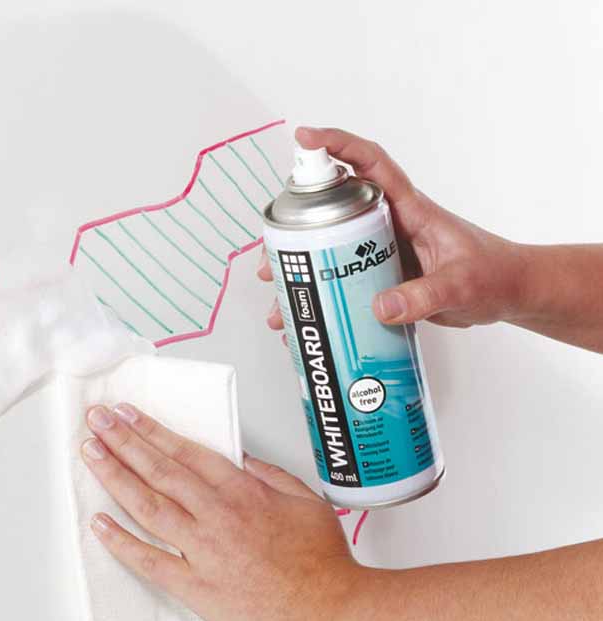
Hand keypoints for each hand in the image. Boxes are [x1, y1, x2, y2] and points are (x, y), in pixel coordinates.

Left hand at [80, 403, 360, 620]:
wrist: (333, 615)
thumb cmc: (325, 564)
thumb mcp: (306, 502)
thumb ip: (270, 476)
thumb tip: (241, 459)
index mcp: (244, 491)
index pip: (187, 451)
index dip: (152, 430)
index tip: (127, 415)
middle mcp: (218, 515)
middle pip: (160, 469)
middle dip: (123, 440)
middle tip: (96, 421)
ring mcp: (204, 550)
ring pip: (149, 505)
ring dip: (115, 476)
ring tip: (90, 454)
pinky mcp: (196, 588)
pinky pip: (150, 561)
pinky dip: (122, 542)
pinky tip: (99, 524)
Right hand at [258, 126, 527, 329]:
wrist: (508, 295)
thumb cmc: (494, 275)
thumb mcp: (462, 285)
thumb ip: (424, 295)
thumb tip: (379, 306)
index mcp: (409, 209)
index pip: (369, 164)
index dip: (336, 146)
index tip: (303, 139)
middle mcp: (388, 225)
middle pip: (332, 214)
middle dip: (295, 233)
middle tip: (269, 260)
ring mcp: (382, 253)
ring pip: (330, 254)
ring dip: (300, 275)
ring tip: (278, 301)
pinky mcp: (382, 279)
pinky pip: (342, 284)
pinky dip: (320, 302)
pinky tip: (306, 324)